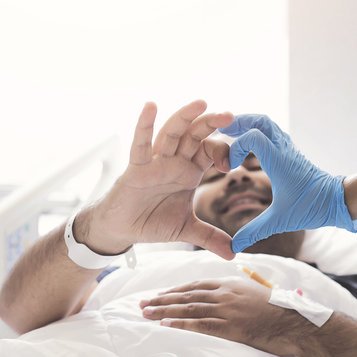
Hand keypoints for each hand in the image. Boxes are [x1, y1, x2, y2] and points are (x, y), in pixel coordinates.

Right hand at [77, 100, 235, 259]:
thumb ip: (210, 237)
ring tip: (200, 103)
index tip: (232, 165)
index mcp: (189, 171)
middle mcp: (174, 161)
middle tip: (229, 115)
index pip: (209, 151)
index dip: (223, 152)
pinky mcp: (136, 167)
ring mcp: (155, 161)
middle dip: (210, 124)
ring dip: (185, 117)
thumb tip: (233, 254)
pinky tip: (150, 106)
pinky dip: (144, 125)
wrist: (123, 230)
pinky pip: (140, 144)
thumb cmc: (151, 221)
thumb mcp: (186, 230)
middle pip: (194, 135)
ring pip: (171, 133)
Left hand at [140, 277, 307, 355]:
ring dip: (164, 311)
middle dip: (162, 299)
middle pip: (187, 295)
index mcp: (230, 283)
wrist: (298, 322)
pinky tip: (165, 325)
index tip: (160, 294)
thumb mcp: (256, 292)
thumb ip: (238, 291)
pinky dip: (181, 324)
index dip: (175, 290)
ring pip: (189, 308)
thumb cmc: (280, 309)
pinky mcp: (231, 326)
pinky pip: (201, 324)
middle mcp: (225, 293)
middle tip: (142, 303)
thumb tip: (227, 292)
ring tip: (146, 313)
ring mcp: (227, 309)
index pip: (195, 285)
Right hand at [217, 114, 356, 252]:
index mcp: (279, 161)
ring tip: (230, 133)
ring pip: (267, 124)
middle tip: (222, 131)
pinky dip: (257, 132)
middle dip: (239, 122)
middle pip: (260, 120)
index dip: (235, 146)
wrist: (338, 201)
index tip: (229, 166)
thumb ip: (254, 231)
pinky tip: (248, 145)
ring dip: (248, 124)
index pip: (253, 136)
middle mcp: (283, 149)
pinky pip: (272, 133)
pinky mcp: (291, 153)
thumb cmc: (311, 207)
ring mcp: (288, 149)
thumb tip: (234, 248)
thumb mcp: (280, 220)